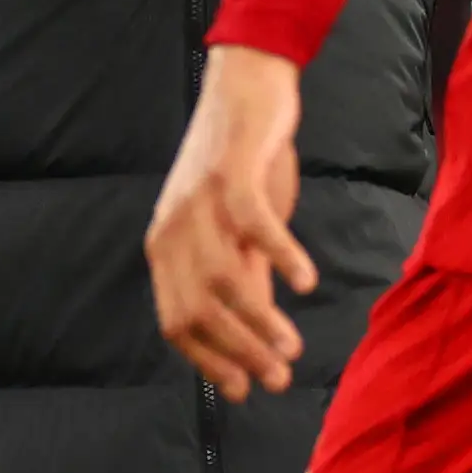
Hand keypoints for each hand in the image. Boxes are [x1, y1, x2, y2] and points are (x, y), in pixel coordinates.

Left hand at [147, 46, 315, 400]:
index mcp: (165, 245)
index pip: (176, 322)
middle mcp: (173, 227)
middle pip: (198, 309)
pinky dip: (282, 258)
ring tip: (293, 345)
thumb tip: (253, 338)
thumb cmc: (244, 160)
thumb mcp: (236, 230)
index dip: (209, 361)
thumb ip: (242, 277)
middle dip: (239, 352)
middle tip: (278, 377)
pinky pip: (255, 228)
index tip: (245, 389)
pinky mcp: (232, 174)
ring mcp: (199, 201)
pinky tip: (306, 282)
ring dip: (260, 319)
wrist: (246, 83)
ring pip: (223, 278)